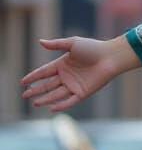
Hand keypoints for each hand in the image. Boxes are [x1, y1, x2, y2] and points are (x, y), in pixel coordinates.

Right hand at [20, 35, 138, 113]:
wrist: (111, 57)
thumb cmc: (93, 48)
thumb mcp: (72, 44)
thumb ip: (56, 44)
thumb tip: (40, 42)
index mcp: (62, 65)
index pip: (44, 72)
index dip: (33, 77)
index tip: (22, 82)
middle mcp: (67, 76)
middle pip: (47, 85)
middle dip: (36, 90)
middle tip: (25, 95)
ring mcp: (75, 85)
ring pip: (56, 94)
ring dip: (45, 99)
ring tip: (34, 103)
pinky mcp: (84, 92)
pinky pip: (70, 100)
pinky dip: (61, 105)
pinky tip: (51, 108)